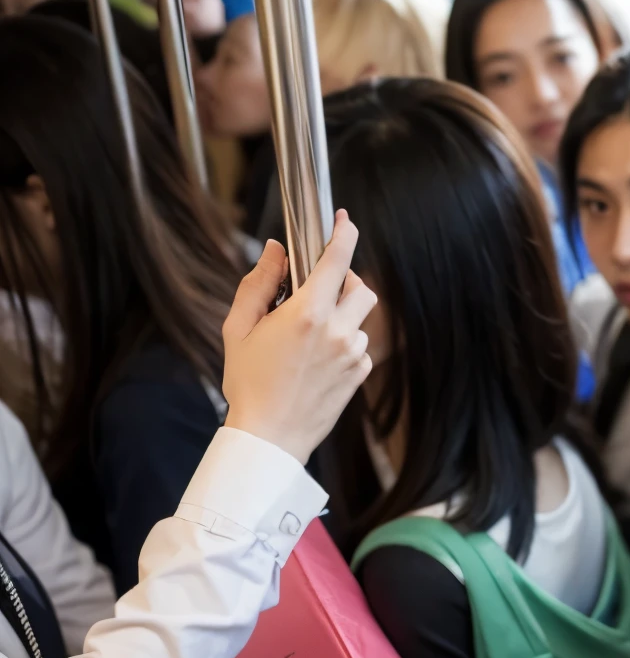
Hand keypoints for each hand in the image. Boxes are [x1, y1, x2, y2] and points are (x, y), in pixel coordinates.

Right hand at [220, 210, 377, 462]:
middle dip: (345, 283)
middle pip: (362, 288)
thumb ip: (258, 284)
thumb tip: (275, 250)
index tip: (343, 220)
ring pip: (361, 319)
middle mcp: (338, 330)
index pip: (337, 261)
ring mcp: (354, 353)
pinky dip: (343, 344)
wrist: (270, 436)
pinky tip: (315, 362)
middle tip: (318, 292)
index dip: (344, 234)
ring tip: (308, 337)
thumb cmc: (248, 382)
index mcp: (307, 314)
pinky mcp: (361, 373)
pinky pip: (359, 346)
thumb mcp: (238, 328)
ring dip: (341, 317)